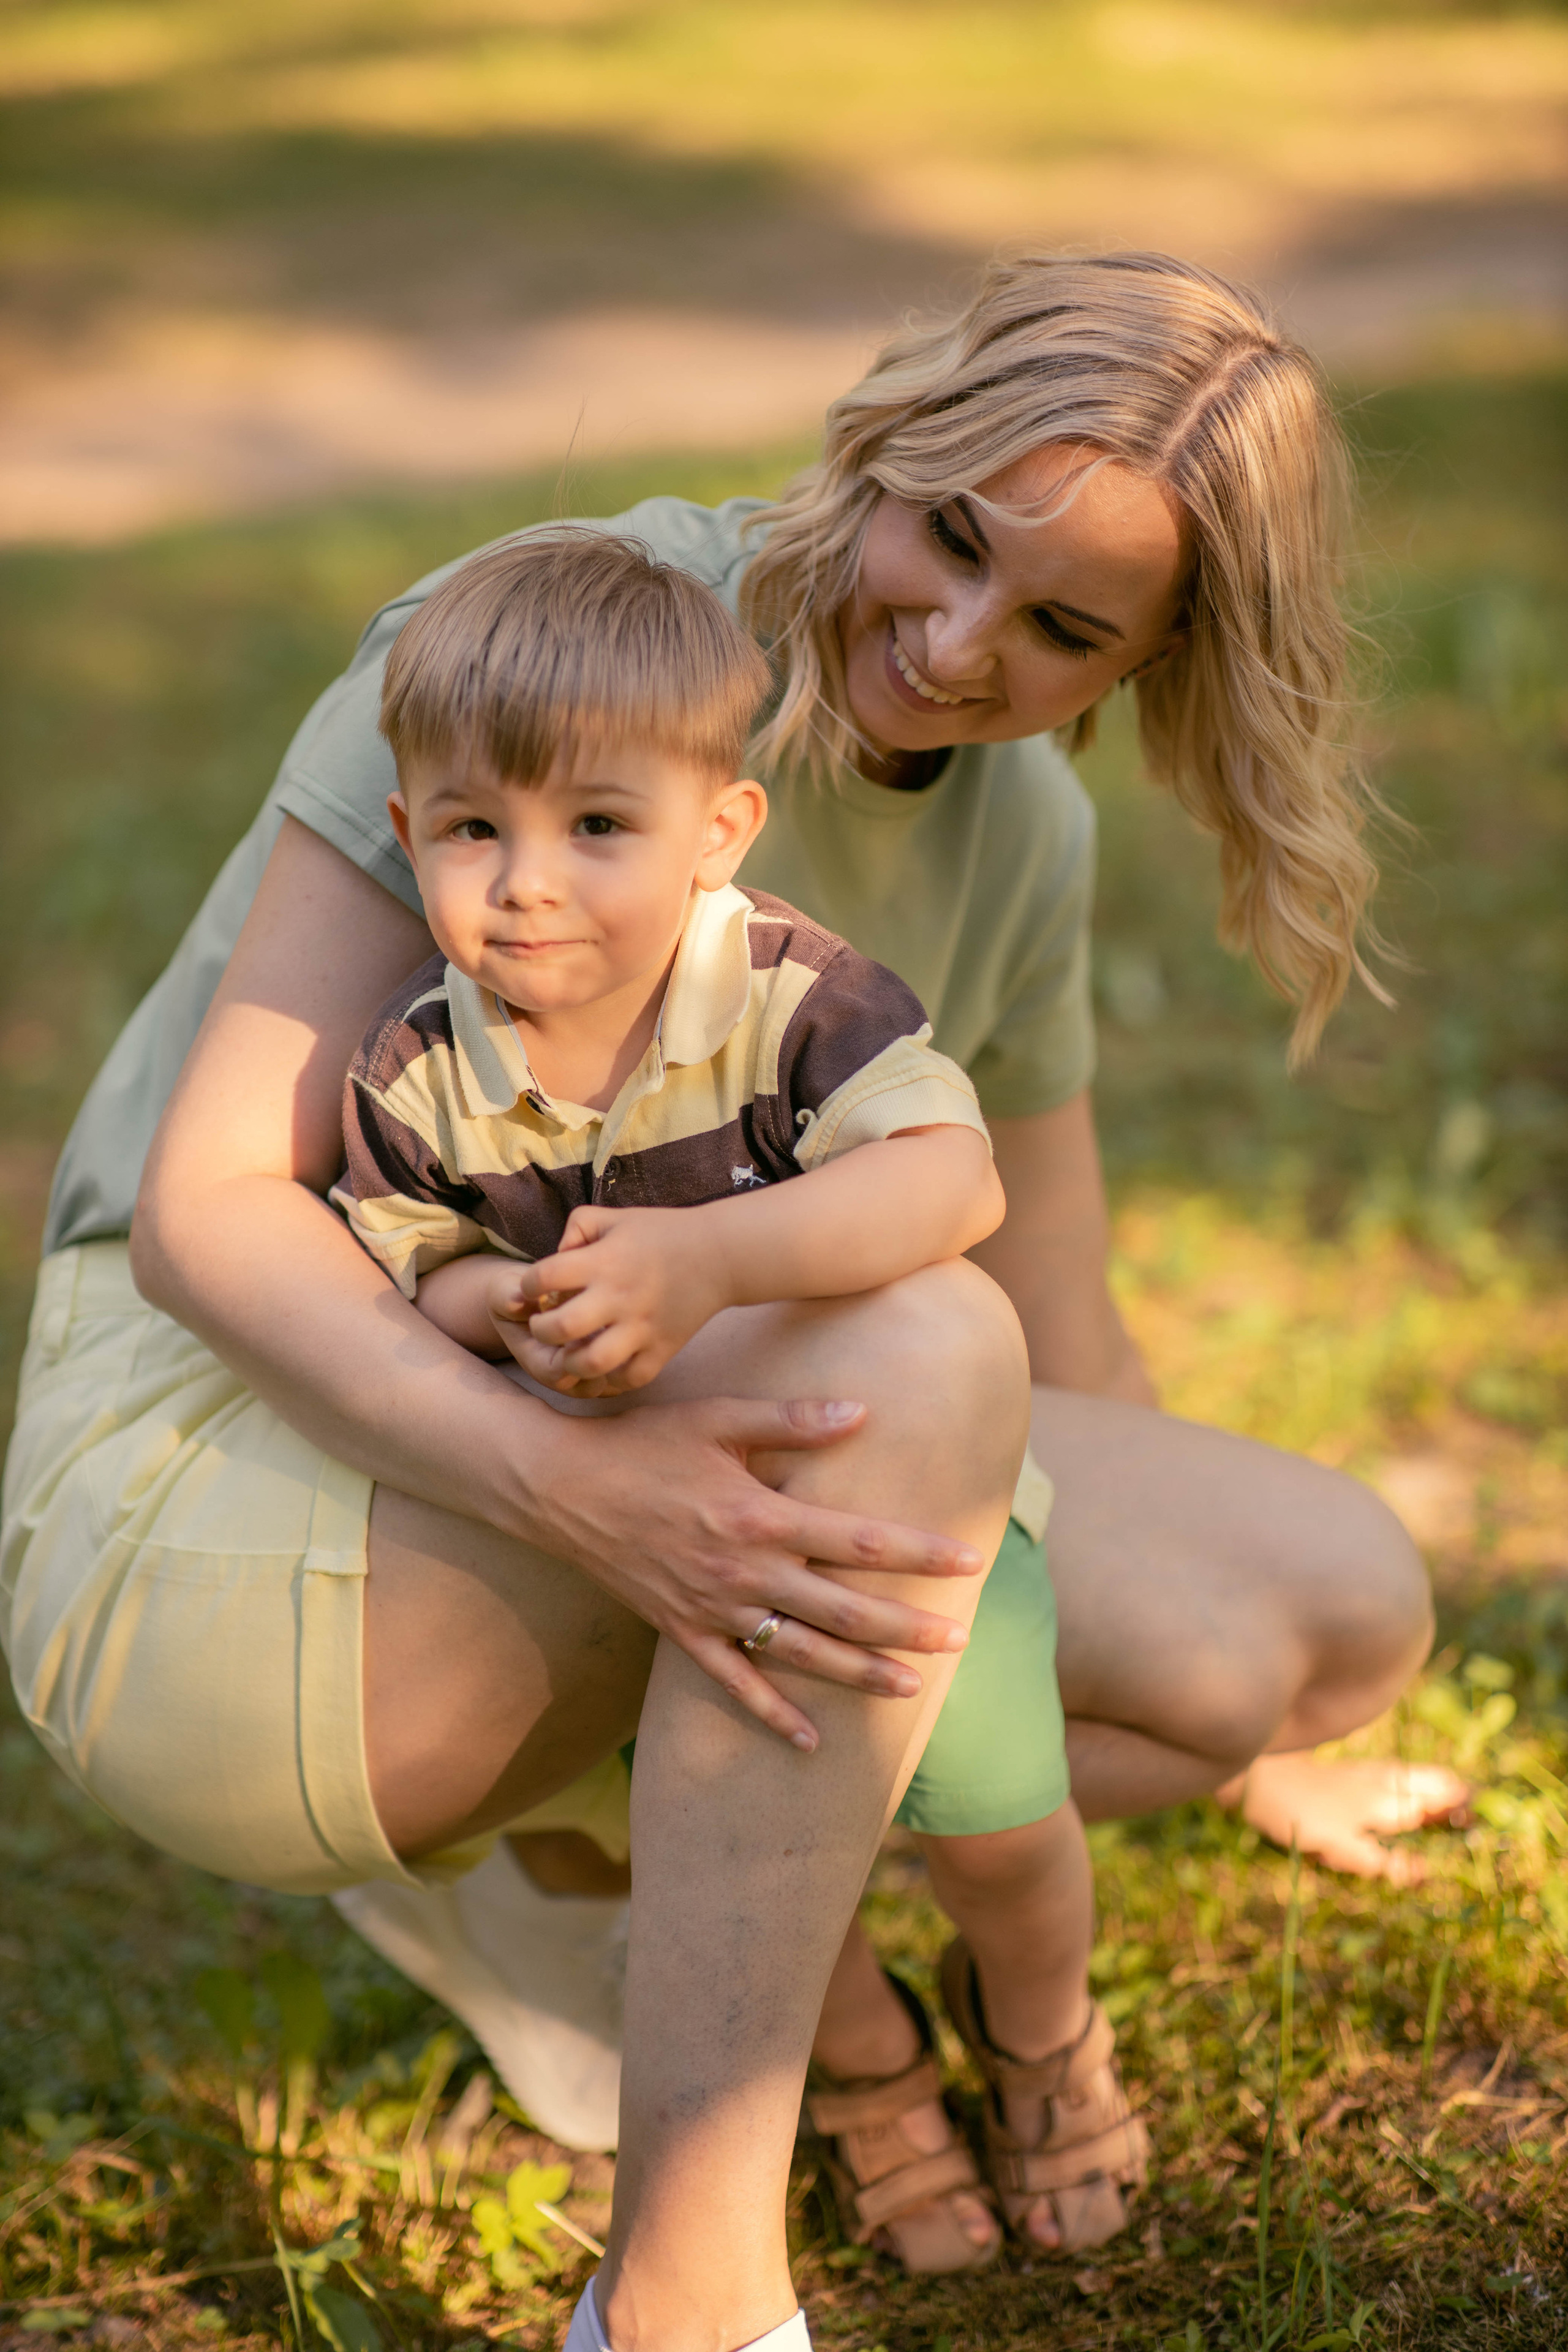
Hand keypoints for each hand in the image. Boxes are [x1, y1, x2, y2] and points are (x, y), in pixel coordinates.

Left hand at [494, 1204, 729, 1394]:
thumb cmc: (662, 1232)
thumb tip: (554, 1256)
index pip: (544, 1277)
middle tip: (545, 1324)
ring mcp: (642, 1328)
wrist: (720, 1255)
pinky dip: (610, 1377)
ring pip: (591, 1363)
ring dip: (570, 1362)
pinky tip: (605, 1363)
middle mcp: (620, 1297)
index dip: (528, 1285)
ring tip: (571, 1351)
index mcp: (605, 1261)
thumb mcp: (616, 1217)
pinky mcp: (663, 1349)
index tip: (534, 1288)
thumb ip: (577, 1227)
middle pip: (560, 1327)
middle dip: (540, 1330)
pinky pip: (627, 1379)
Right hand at [532, 1393, 981, 1748]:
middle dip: (906, 1625)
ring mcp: (711, 1608)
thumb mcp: (720, 1417)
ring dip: (858, 1674)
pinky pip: (733, 1683)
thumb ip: (793, 1419)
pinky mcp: (681, 1630)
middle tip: (961, 1638)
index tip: (968, 1559)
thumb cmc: (643, 1442)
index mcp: (758, 1516)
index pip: (856, 1540)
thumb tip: (863, 1414)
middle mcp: (741, 1571)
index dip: (916, 1551)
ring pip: (799, 1653)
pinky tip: (811, 1743)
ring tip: (911, 1690)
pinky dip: (771, 1715)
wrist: (557, 1486)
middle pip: (841, 1608)